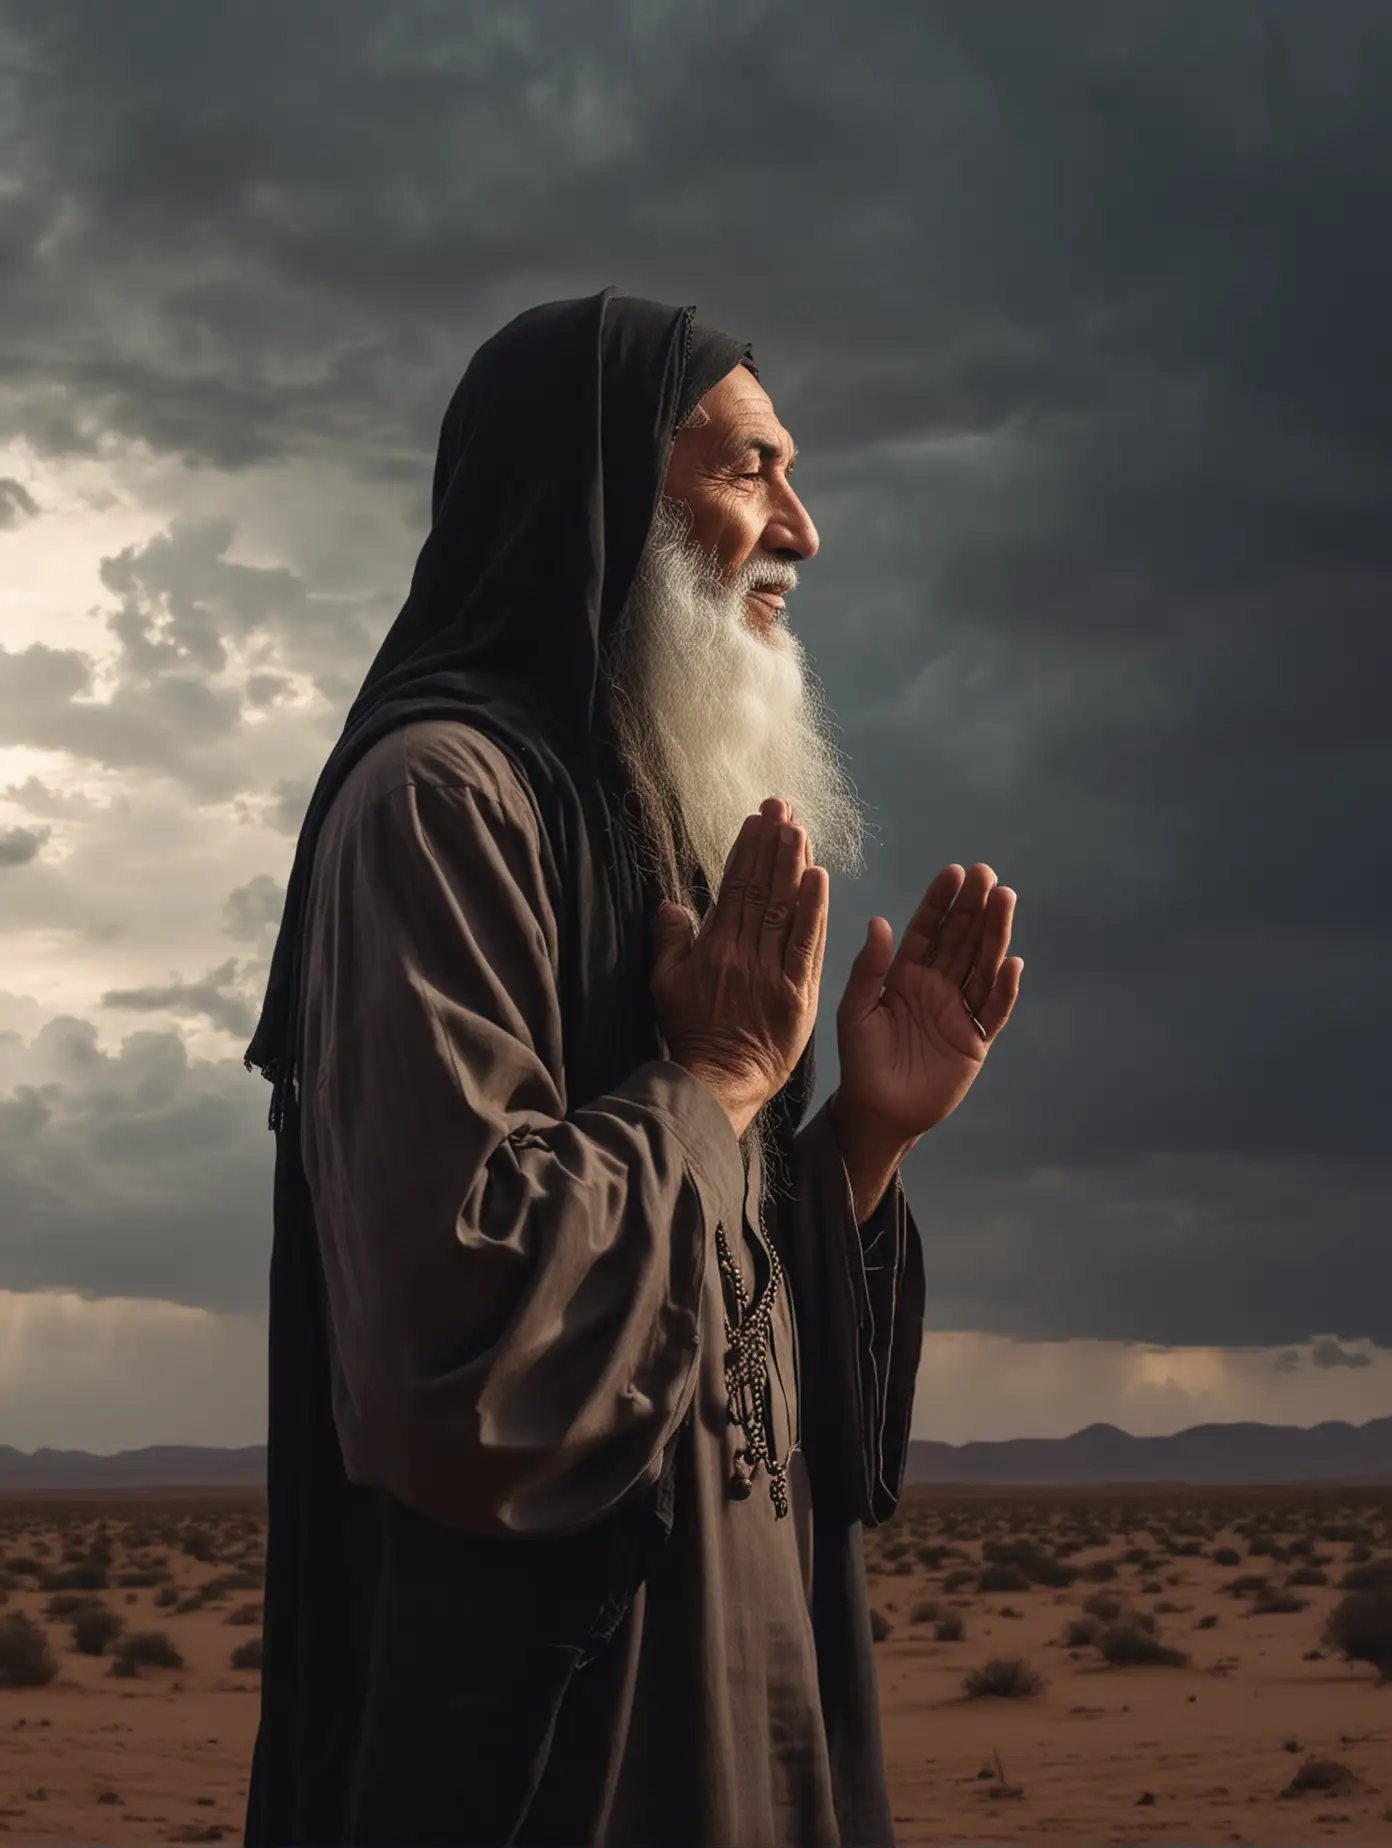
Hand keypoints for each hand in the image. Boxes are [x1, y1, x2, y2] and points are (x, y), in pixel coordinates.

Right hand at [651, 798, 827, 1138]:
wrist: (719, 1081)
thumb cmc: (690, 1032)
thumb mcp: (664, 985)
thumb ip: (669, 941)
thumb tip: (672, 903)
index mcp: (714, 948)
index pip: (735, 888)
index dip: (746, 851)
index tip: (756, 820)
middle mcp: (745, 954)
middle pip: (763, 889)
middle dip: (773, 844)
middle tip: (783, 807)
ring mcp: (773, 973)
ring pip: (786, 910)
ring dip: (794, 866)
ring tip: (800, 829)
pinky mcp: (798, 994)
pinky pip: (807, 946)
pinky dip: (814, 911)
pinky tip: (819, 879)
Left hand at [835, 863, 1021, 1142]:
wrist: (877, 1111)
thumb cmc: (860, 1060)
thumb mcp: (855, 1011)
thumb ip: (868, 969)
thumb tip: (880, 922)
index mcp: (906, 975)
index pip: (927, 930)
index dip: (940, 902)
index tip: (954, 872)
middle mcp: (936, 987)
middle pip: (961, 939)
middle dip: (974, 906)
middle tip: (987, 874)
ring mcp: (958, 1011)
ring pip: (982, 965)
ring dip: (994, 934)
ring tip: (1005, 900)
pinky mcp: (974, 1040)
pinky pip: (993, 1009)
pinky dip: (1004, 988)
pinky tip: (1012, 963)